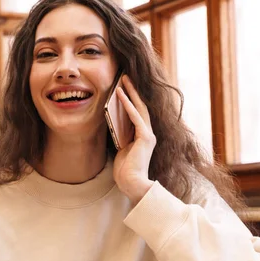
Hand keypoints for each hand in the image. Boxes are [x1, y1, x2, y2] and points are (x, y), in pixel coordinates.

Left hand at [113, 75, 155, 204]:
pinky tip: (121, 94)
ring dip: (131, 92)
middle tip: (125, 76)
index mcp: (142, 136)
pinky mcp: (145, 137)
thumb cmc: (125, 171)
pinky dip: (128, 104)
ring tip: (123, 79)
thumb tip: (112, 125)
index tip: (123, 86)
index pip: (137, 113)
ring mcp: (148, 134)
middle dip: (132, 90)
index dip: (131, 99)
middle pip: (140, 106)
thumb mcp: (120, 149)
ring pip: (139, 107)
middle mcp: (148, 133)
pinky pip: (135, 116)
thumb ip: (120, 137)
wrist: (132, 184)